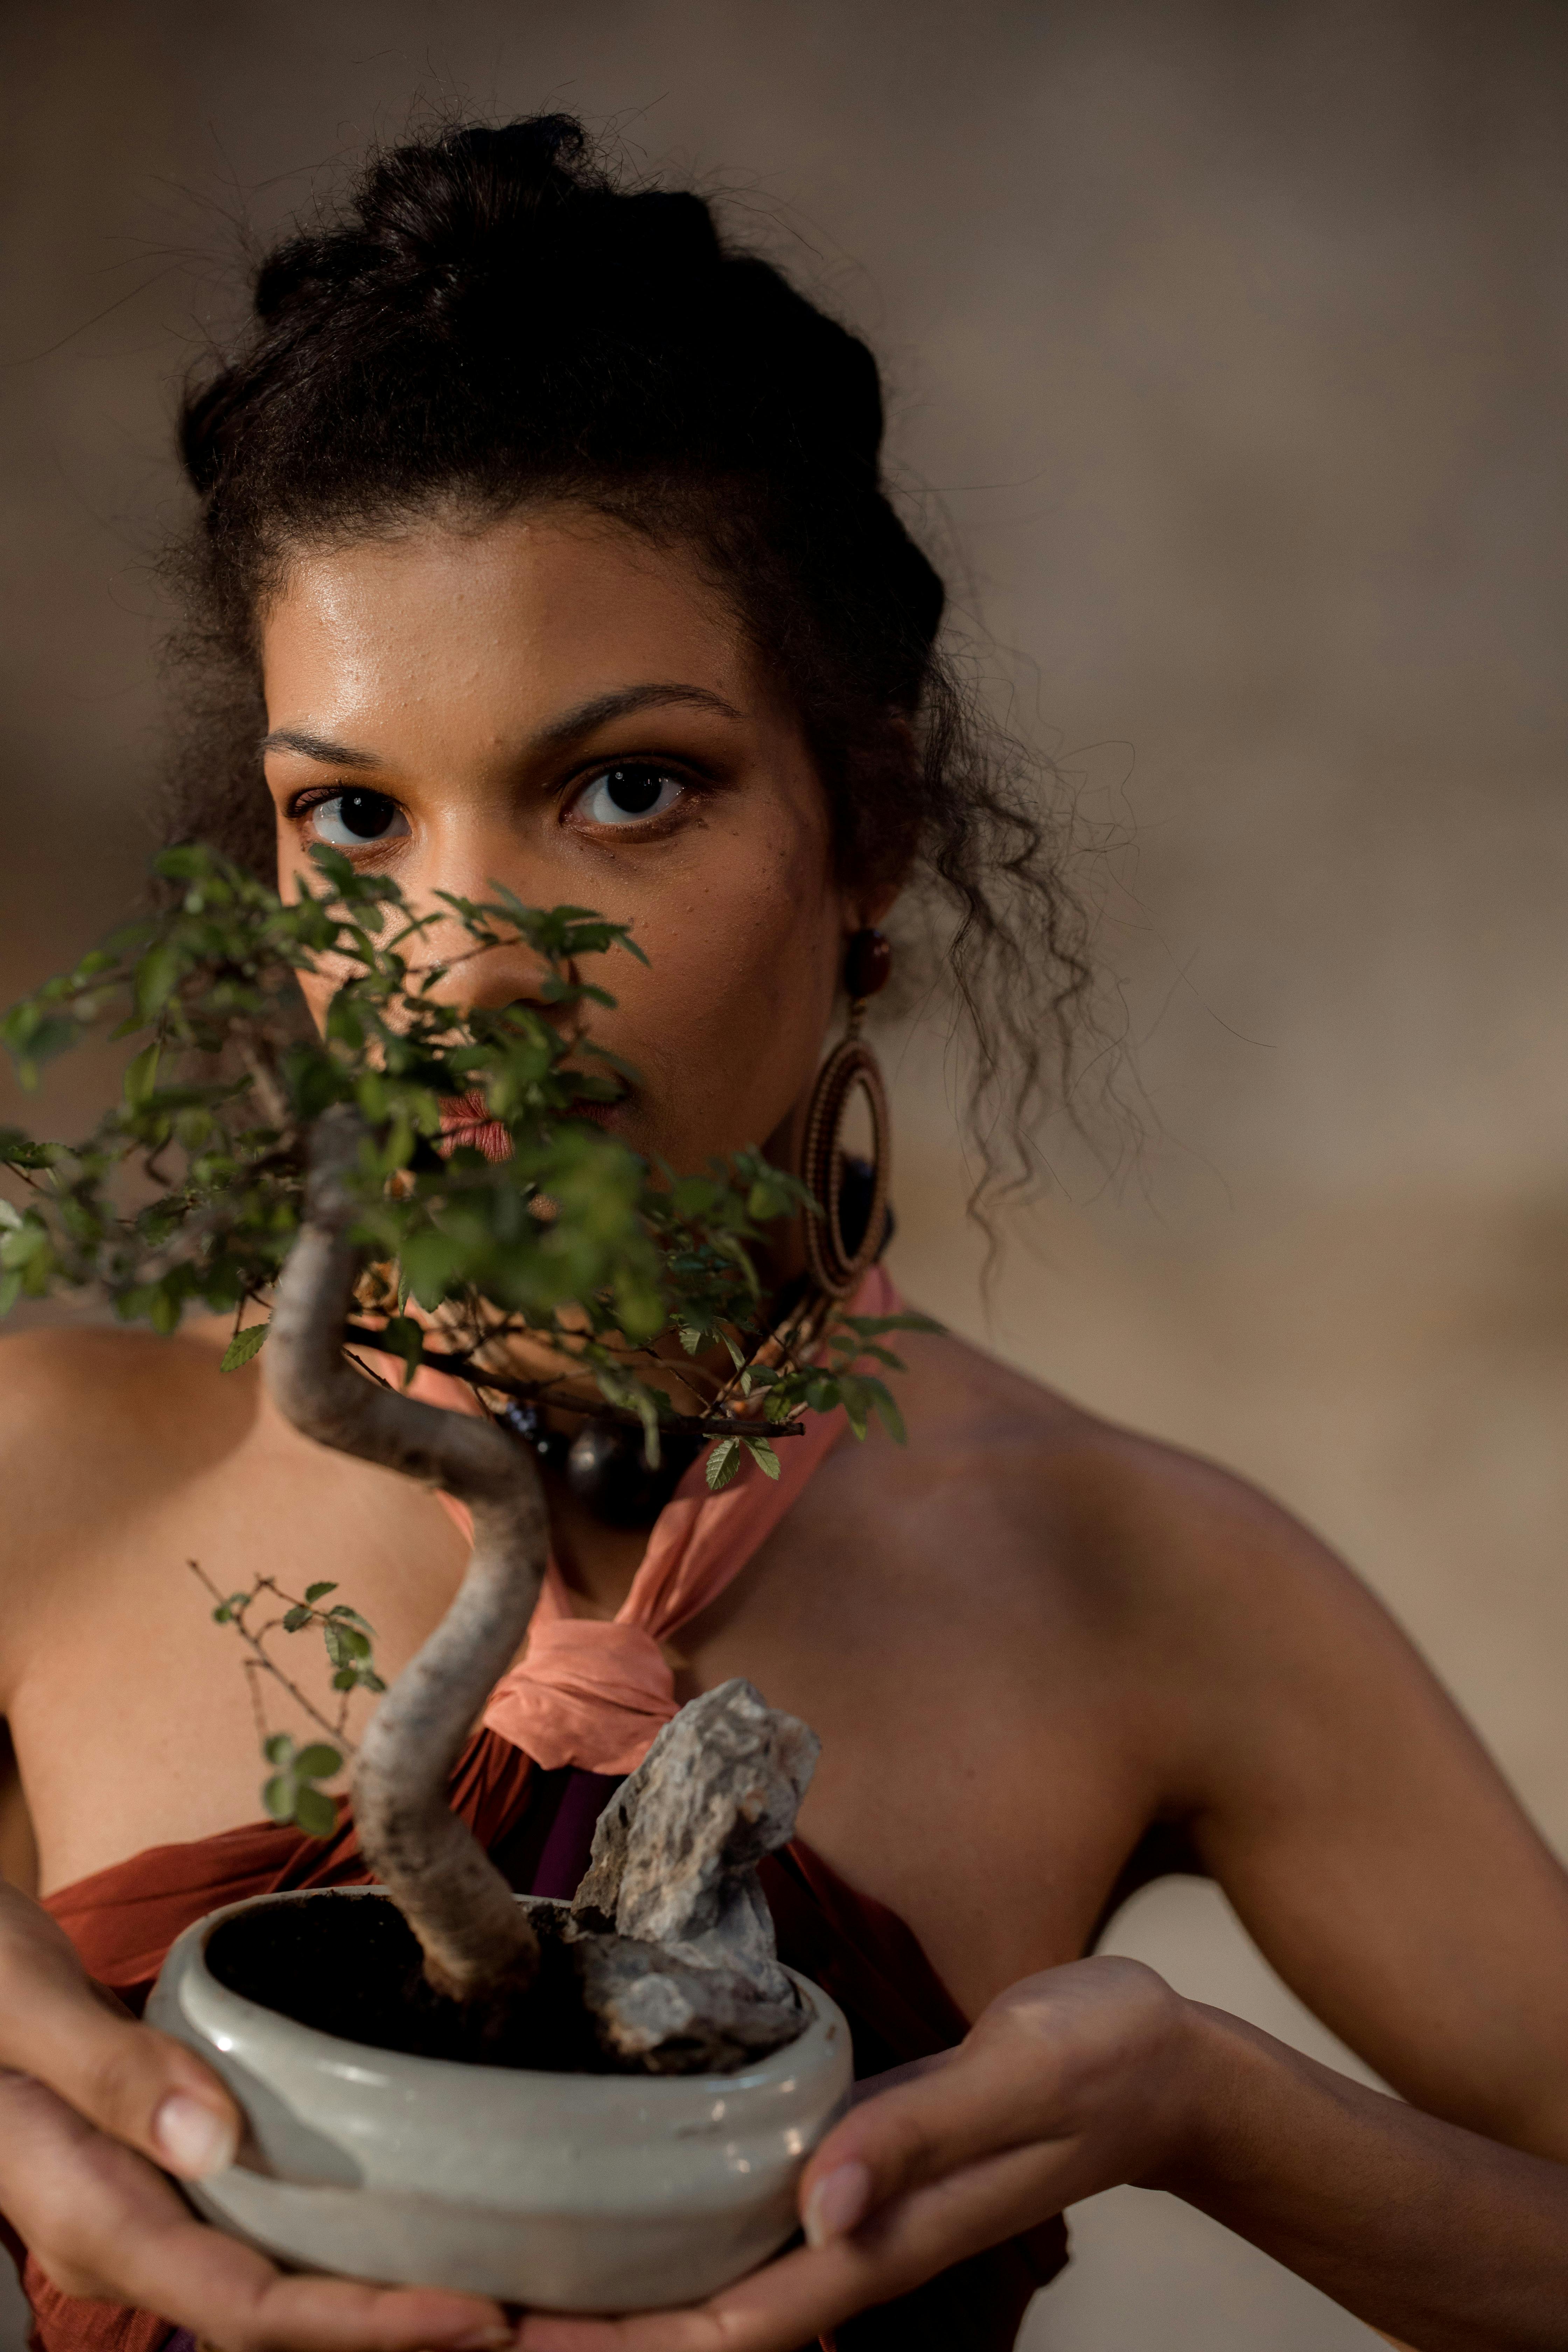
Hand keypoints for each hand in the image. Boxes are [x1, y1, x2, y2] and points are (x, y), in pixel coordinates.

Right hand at [0, 1881, 510, 2351]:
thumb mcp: (20, 2008)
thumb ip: (109, 2075)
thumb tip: (211, 2142)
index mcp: (90, 2214)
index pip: (244, 2306)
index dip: (363, 2324)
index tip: (474, 2316)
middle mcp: (122, 2236)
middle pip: (271, 2317)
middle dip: (390, 2330)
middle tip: (518, 2314)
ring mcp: (146, 2210)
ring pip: (271, 2284)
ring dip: (371, 2296)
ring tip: (491, 2282)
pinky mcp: (165, 2175)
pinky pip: (260, 2231)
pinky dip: (336, 2242)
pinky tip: (402, 2218)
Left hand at [515, 1955, 1200, 2351]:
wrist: (1154, 2059)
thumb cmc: (1096, 2060)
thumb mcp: (1016, 2078)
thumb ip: (919, 2136)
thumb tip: (821, 2205)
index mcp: (877, 2242)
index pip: (720, 2333)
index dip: (609, 2345)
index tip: (504, 2334)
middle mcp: (848, 2239)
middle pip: (689, 2323)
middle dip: (575, 2330)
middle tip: (450, 2301)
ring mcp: (845, 2201)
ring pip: (703, 2277)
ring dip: (605, 2281)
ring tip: (492, 2257)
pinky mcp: (845, 2152)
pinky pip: (736, 2214)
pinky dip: (660, 2220)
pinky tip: (605, 2186)